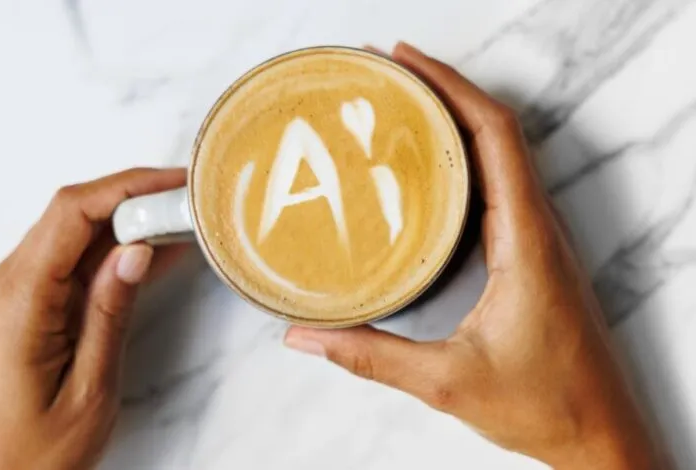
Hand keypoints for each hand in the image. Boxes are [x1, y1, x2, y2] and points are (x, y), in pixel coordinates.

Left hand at [0, 169, 186, 469]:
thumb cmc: (33, 452)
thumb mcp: (88, 388)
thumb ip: (110, 312)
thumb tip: (137, 249)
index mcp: (20, 299)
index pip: (72, 214)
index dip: (127, 186)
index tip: (174, 182)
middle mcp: (9, 284)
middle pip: (73, 214)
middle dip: (133, 197)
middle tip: (188, 199)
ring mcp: (16, 292)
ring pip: (75, 234)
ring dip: (127, 222)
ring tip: (180, 221)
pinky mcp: (28, 305)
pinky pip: (73, 262)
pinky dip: (114, 252)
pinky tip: (153, 253)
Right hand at [284, 43, 661, 468]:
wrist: (600, 435)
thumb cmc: (542, 406)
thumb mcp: (445, 382)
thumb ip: (370, 357)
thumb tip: (305, 336)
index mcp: (524, 242)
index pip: (494, 137)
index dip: (450, 89)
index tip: (405, 62)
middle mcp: (537, 229)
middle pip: (498, 132)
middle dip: (445, 91)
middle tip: (390, 76)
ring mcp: (538, 239)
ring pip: (502, 155)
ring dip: (457, 120)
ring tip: (404, 107)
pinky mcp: (532, 254)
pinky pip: (500, 186)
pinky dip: (466, 159)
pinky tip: (431, 169)